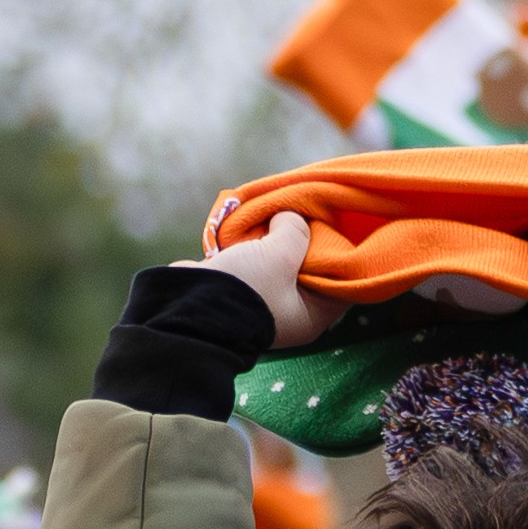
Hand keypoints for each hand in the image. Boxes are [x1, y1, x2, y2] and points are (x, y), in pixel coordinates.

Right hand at [202, 209, 335, 349]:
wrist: (185, 305)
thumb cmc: (244, 288)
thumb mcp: (280, 253)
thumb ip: (296, 229)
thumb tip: (289, 218)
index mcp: (311, 317)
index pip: (342, 280)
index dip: (341, 249)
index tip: (332, 222)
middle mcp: (290, 313)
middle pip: (311, 267)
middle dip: (305, 238)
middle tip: (303, 211)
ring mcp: (264, 301)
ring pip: (281, 261)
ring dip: (276, 238)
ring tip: (275, 213)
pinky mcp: (240, 289)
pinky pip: (256, 261)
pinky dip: (255, 244)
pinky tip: (253, 224)